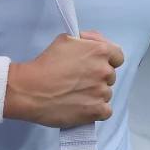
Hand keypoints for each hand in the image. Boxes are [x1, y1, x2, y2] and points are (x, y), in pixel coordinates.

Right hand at [3, 31, 124, 128]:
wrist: (31, 90)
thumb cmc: (46, 62)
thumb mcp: (65, 39)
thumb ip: (86, 40)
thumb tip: (96, 44)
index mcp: (100, 51)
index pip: (118, 56)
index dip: (108, 59)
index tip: (95, 64)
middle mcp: (105, 71)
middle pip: (110, 75)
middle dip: (98, 76)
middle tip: (80, 79)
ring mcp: (102, 92)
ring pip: (107, 93)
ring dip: (96, 93)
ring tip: (78, 94)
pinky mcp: (96, 111)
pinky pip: (106, 111)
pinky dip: (97, 109)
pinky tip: (84, 106)